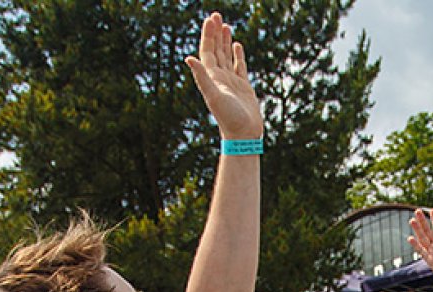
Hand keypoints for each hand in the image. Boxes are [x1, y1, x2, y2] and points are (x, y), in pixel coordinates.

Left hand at [185, 12, 262, 139]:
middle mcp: (220, 77)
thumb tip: (188, 58)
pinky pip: (239, 66)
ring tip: (225, 25)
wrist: (243, 135)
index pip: (207, 51)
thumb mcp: (213, 95)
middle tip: (216, 15)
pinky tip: (237, 45)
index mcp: (212, 77)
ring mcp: (232, 81)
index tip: (210, 19)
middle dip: (215, 33)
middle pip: (216, 50)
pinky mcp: (243, 87)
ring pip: (226, 56)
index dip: (208, 35)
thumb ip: (202, 76)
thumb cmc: (228, 117)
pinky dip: (237, 54)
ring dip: (225, 41)